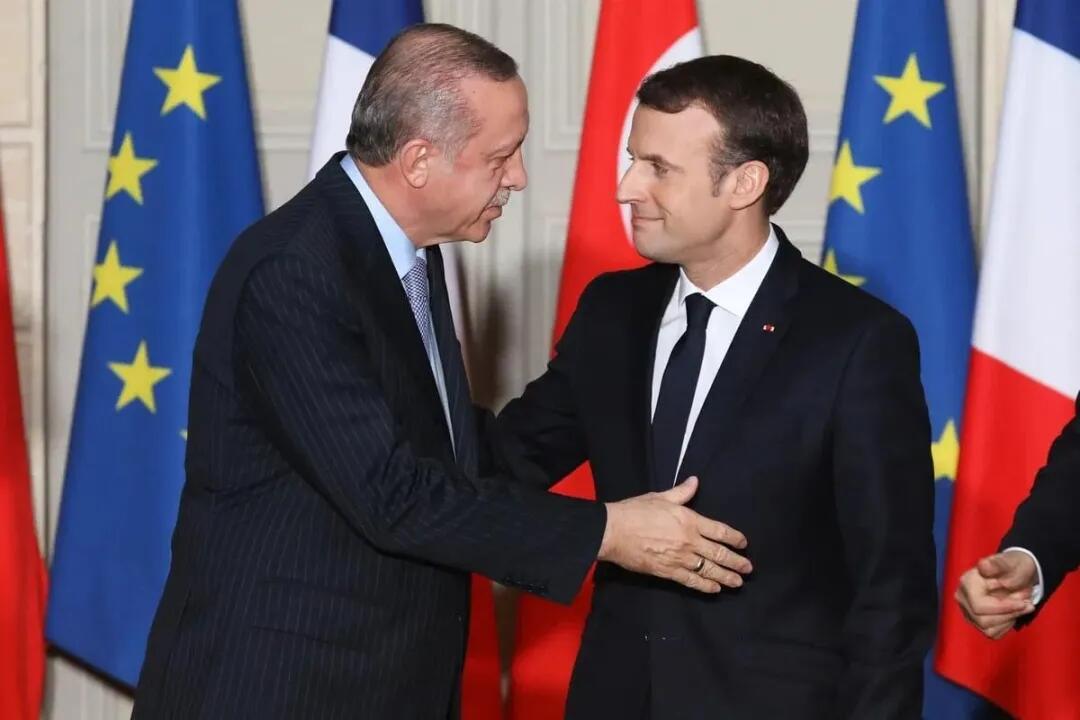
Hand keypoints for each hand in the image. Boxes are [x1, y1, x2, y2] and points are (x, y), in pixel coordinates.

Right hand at [598, 476, 751, 592]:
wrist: (613, 531)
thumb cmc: (634, 511)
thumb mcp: (660, 497)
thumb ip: (681, 492)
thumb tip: (695, 481)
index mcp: (689, 520)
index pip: (720, 531)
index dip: (735, 538)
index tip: (744, 544)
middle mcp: (689, 541)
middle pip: (719, 554)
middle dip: (736, 562)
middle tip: (748, 569)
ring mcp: (680, 558)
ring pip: (709, 570)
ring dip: (726, 577)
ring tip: (737, 583)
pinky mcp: (668, 572)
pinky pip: (692, 581)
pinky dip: (705, 586)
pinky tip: (715, 589)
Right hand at [955, 550, 1037, 638]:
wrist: (1014, 574)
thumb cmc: (1012, 567)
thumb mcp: (1010, 563)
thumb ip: (998, 565)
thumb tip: (983, 565)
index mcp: (966, 582)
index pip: (980, 606)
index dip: (1004, 608)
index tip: (1024, 602)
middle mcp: (962, 598)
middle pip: (983, 620)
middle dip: (1009, 614)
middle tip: (1027, 603)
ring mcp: (967, 611)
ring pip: (987, 629)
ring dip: (1009, 619)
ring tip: (1021, 605)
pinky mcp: (976, 622)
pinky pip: (992, 633)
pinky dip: (1006, 625)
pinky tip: (1011, 612)